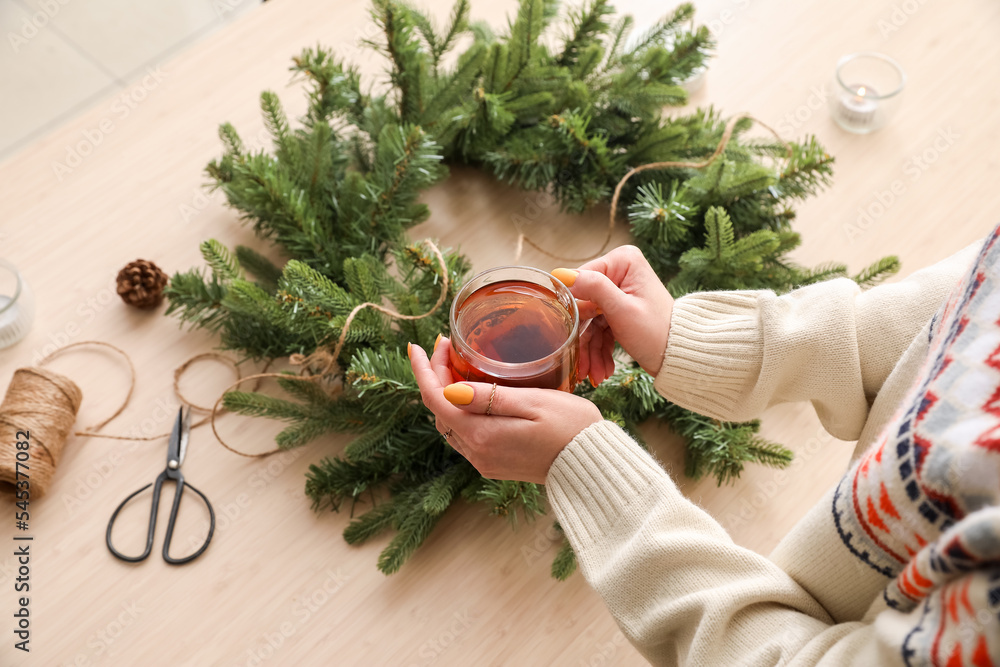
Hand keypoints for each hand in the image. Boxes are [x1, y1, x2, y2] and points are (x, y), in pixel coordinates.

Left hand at [408, 338, 602, 484]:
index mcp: (482, 434)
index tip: (417, 346)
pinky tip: (470, 393)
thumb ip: (491, 398)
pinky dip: (459, 411)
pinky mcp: (494, 464)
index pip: (436, 399)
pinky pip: (464, 435)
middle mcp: (477, 452)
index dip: (423, 370)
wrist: (592, 465)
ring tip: (455, 363)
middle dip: (435, 377)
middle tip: (446, 347)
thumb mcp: (534, 402)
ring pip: (450, 424)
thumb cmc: (572, 427)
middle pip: (439, 411)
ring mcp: (485, 461)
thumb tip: (450, 391)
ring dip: (446, 394)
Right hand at [554, 245, 672, 383]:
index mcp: (623, 261)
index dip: (574, 309)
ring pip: (590, 321)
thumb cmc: (657, 332)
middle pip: (585, 304)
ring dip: (590, 351)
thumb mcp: (622, 310)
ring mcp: (619, 292)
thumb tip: (561, 275)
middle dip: (583, 338)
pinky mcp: (618, 310)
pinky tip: (601, 370)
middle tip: (581, 366)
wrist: (680, 357)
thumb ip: (593, 288)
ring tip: (592, 375)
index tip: (569, 335)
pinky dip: (599, 350)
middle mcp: (620, 272)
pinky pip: (600, 329)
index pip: (581, 281)